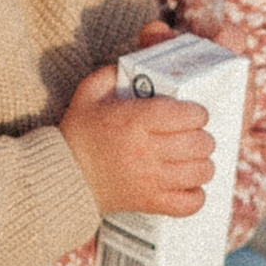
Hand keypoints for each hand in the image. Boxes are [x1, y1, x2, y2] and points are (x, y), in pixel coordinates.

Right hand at [60, 62, 213, 216]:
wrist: (63, 176)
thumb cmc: (80, 131)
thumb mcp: (91, 92)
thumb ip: (115, 72)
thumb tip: (142, 62)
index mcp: (134, 121)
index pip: (187, 114)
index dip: (198, 112)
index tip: (192, 112)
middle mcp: (145, 152)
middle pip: (199, 143)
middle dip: (202, 135)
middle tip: (192, 134)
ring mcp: (150, 181)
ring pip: (201, 172)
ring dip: (202, 162)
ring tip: (191, 158)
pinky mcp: (151, 203)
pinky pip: (191, 203)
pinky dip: (195, 194)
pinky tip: (185, 182)